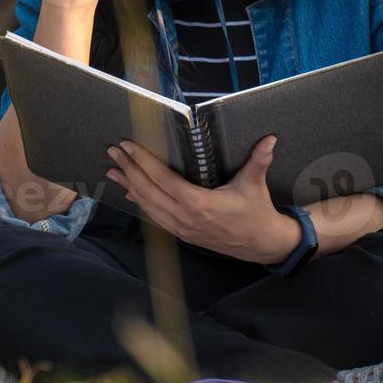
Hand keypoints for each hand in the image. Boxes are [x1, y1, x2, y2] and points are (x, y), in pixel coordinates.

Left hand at [105, 134, 300, 264]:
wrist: (262, 244)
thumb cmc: (257, 212)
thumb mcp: (255, 184)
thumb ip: (259, 160)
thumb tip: (270, 139)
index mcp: (200, 203)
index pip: (163, 179)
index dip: (143, 161)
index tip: (128, 146)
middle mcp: (186, 217)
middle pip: (148, 191)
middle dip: (128, 170)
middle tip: (113, 152)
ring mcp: (182, 228)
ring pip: (148, 206)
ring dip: (129, 186)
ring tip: (113, 170)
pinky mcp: (183, 234)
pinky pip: (155, 217)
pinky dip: (140, 203)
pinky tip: (129, 192)